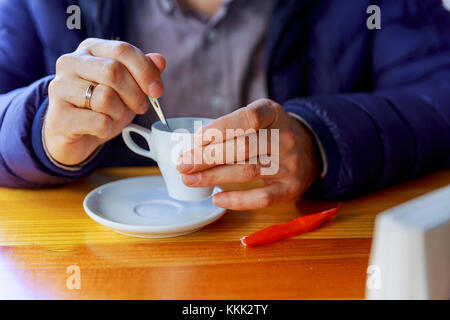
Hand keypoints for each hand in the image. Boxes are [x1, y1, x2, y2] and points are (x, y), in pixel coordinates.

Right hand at [44, 38, 165, 164]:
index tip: (158, 91)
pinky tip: (99, 128)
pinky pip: (98, 122)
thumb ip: (143, 72)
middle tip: (140, 107)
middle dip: (135, 94)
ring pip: (105, 97)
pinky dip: (108, 129)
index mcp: (90, 49)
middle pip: (113, 72)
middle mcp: (70, 62)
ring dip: (120, 113)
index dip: (145, 71)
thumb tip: (160, 60)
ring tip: (115, 117)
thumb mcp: (127, 88)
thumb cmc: (101, 108)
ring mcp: (60, 87)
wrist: (73, 136)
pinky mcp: (58, 115)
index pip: (122, 50)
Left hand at [177, 99, 319, 209]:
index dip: (221, 128)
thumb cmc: (271, 132)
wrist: (309, 149)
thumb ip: (232, 127)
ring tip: (190, 180)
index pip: (249, 118)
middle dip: (208, 157)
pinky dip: (237, 200)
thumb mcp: (258, 118)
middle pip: (244, 147)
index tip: (197, 139)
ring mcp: (290, 164)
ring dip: (214, 177)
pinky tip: (216, 198)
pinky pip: (262, 198)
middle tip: (183, 164)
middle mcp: (285, 137)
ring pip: (248, 171)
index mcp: (274, 113)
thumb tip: (193, 147)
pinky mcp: (290, 188)